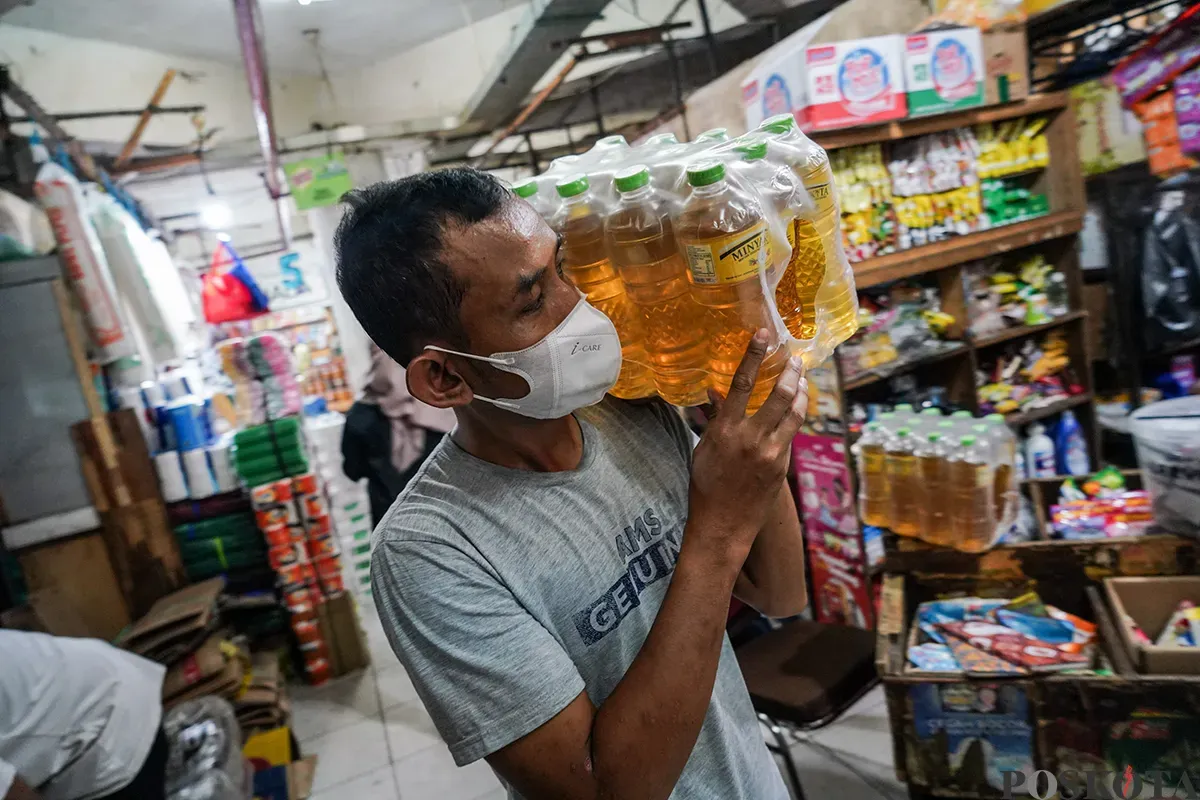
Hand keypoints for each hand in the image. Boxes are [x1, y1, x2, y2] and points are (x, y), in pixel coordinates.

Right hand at [688, 329, 806, 567]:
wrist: (723, 524)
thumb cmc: (706, 485)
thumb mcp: (704, 448)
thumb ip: (715, 418)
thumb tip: (715, 391)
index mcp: (726, 431)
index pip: (742, 384)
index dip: (754, 356)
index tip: (763, 335)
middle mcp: (752, 439)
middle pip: (780, 395)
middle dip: (791, 372)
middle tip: (795, 357)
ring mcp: (772, 453)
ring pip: (795, 414)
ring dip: (801, 392)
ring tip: (802, 378)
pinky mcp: (783, 466)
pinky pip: (791, 434)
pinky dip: (794, 417)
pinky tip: (795, 408)